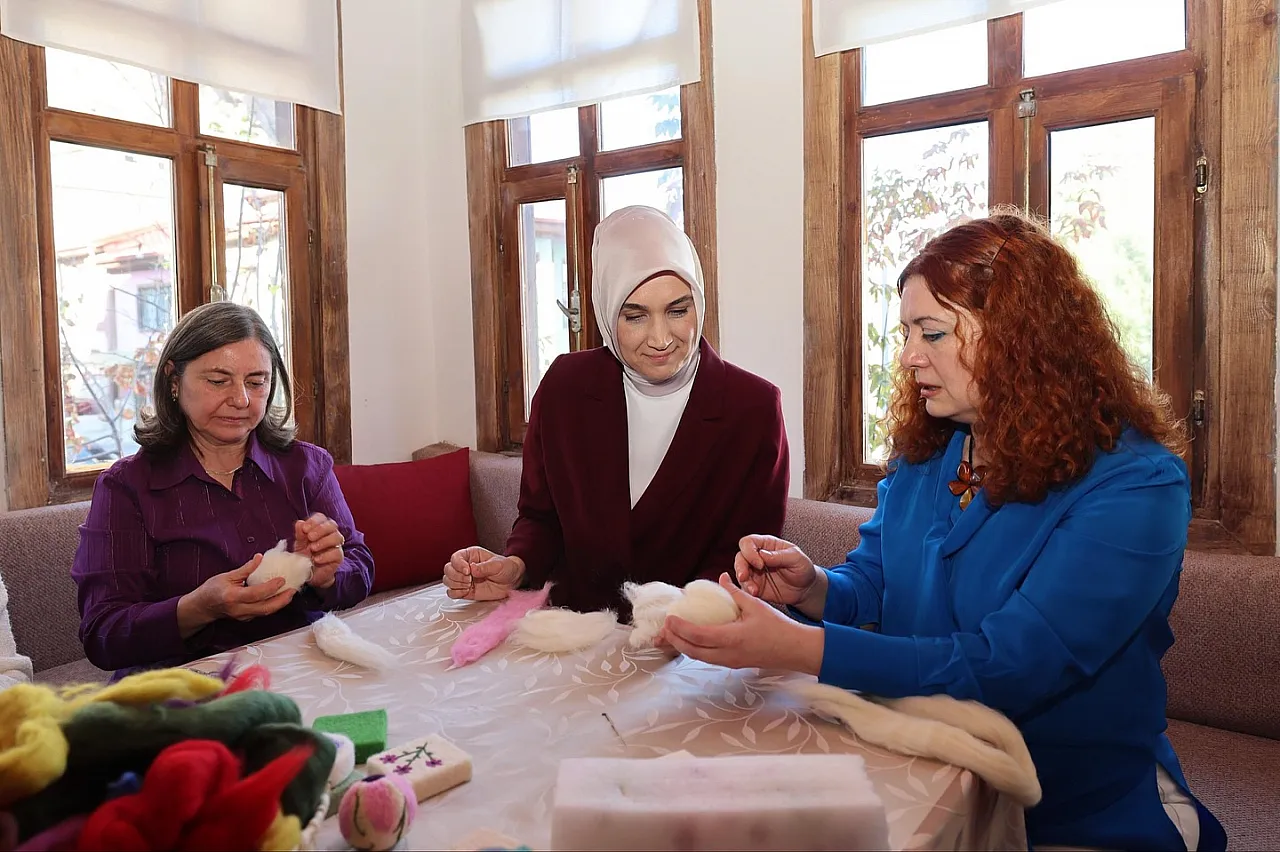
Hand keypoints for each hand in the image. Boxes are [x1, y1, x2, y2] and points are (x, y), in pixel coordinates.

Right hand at [177, 554, 297, 635]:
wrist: (202, 607)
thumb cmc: (211, 590)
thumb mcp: (226, 576)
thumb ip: (245, 569)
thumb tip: (260, 558)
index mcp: (232, 597)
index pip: (255, 594)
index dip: (270, 587)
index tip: (282, 579)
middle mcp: (239, 609)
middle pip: (265, 608)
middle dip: (282, 599)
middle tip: (293, 589)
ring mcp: (243, 616)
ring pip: (266, 612)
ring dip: (280, 603)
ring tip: (290, 592)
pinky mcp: (246, 618)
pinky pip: (262, 612)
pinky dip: (273, 605)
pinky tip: (280, 597)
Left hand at [294, 513, 343, 589]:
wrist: (310, 574)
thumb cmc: (305, 556)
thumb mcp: (299, 544)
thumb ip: (300, 534)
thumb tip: (300, 523)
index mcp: (320, 528)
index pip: (321, 518)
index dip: (314, 521)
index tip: (304, 529)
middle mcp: (330, 534)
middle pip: (331, 525)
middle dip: (320, 529)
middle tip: (310, 537)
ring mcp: (336, 545)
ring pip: (337, 537)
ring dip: (324, 541)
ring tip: (312, 549)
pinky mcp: (338, 557)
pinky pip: (337, 552)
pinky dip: (326, 555)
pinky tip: (317, 559)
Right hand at [442, 547, 525, 600]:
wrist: (512, 582)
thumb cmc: (506, 568)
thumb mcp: (498, 565)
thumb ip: (485, 567)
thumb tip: (472, 569)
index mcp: (471, 555)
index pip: (455, 557)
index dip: (458, 565)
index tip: (468, 571)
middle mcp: (464, 566)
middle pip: (448, 569)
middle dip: (456, 576)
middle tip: (469, 580)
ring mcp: (463, 579)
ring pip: (447, 581)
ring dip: (456, 584)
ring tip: (469, 585)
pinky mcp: (464, 590)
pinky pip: (452, 592)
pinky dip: (456, 593)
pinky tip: (466, 591)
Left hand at [658, 574, 823, 674]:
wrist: (796, 650)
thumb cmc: (778, 626)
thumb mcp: (756, 605)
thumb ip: (735, 592)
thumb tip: (722, 577)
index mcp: (732, 638)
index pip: (698, 636)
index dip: (680, 628)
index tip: (669, 618)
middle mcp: (728, 654)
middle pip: (693, 651)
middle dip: (675, 640)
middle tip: (664, 628)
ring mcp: (731, 661)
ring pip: (699, 658)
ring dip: (683, 647)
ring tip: (673, 634)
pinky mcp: (734, 663)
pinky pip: (709, 658)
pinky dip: (695, 650)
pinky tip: (691, 640)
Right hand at [734, 535, 821, 608]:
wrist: (805, 588)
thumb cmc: (802, 568)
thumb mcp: (796, 558)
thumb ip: (779, 556)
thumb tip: (762, 554)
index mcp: (766, 545)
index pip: (748, 542)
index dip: (749, 551)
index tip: (760, 564)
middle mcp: (757, 557)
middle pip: (740, 557)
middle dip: (740, 567)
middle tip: (745, 576)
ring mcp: (754, 572)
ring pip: (739, 573)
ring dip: (743, 581)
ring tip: (753, 590)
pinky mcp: (754, 585)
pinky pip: (744, 587)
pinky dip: (747, 591)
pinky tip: (755, 594)